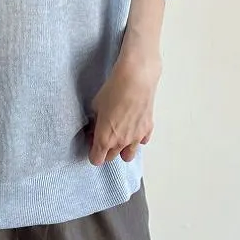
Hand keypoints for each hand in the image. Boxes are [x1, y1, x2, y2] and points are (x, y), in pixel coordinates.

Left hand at [87, 48, 161, 166]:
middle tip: (103, 135)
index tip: (92, 142)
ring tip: (119, 135)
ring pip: (128, 156)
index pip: (96, 160)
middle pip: (111, 158)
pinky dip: (136, 138)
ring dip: (122, 149)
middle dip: (105, 150)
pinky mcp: (147, 130)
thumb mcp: (96, 106)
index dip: (92, 153)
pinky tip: (132, 126)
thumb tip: (95, 129)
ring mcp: (136, 138)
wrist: (136, 80)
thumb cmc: (113, 91)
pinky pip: (141, 142)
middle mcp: (121, 143)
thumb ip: (95, 123)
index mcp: (105, 139)